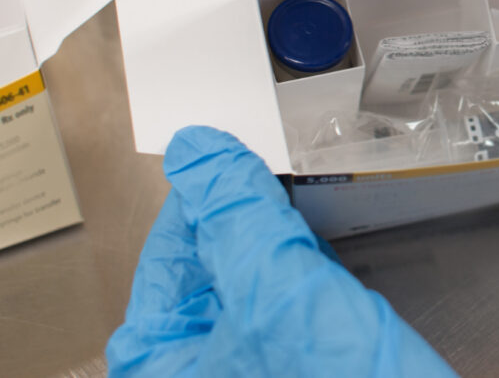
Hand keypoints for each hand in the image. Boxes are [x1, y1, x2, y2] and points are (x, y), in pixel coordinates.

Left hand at [106, 126, 455, 376]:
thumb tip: (198, 152)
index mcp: (162, 363)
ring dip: (281, 245)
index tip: (246, 150)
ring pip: (250, 283)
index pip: (172, 250)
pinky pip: (282, 307)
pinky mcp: (287, 369)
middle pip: (208, 266)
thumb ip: (237, 218)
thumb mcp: (282, 294)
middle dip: (251, 220)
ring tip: (311, 211)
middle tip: (289, 177)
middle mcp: (194, 372)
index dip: (211, 193)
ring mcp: (243, 372)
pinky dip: (304, 275)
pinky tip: (328, 260)